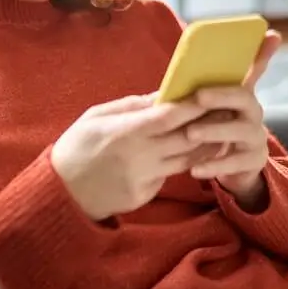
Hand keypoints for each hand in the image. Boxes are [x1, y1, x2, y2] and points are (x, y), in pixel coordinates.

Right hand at [51, 95, 208, 220]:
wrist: (62, 191)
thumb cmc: (76, 145)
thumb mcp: (95, 116)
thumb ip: (130, 106)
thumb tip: (160, 96)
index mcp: (125, 132)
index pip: (169, 116)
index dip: (192, 105)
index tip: (209, 94)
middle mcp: (140, 156)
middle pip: (186, 138)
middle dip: (208, 123)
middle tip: (225, 110)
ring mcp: (144, 178)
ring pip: (186, 160)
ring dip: (205, 146)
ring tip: (220, 131)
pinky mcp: (145, 195)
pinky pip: (169, 175)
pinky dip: (181, 163)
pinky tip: (191, 154)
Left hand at [184, 30, 281, 207]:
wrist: (230, 165)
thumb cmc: (212, 126)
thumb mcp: (206, 106)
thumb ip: (196, 87)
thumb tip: (179, 67)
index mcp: (240, 93)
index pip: (253, 69)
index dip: (263, 53)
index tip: (271, 34)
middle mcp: (252, 112)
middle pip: (243, 97)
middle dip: (221, 95)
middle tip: (198, 96)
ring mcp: (254, 136)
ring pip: (238, 131)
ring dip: (213, 130)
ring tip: (190, 133)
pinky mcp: (252, 160)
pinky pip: (234, 162)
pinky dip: (213, 165)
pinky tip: (195, 169)